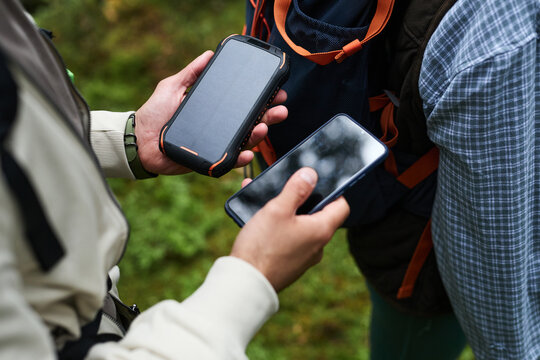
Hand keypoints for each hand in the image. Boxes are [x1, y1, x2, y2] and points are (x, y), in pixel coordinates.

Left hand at [134, 51, 287, 174]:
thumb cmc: (154, 114)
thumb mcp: (172, 87)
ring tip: (264, 127)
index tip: (276, 90)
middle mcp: (219, 127)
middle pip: (250, 122)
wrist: (137, 141)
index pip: (243, 104)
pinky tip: (247, 153)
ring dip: (258, 135)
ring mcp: (216, 145)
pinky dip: (240, 159)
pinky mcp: (209, 161)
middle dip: (269, 115)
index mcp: (214, 110)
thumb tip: (209, 53)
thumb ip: (190, 73)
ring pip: (244, 141)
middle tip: (280, 107)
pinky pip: (228, 162)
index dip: (261, 98)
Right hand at [231, 168, 349, 291]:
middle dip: (302, 200)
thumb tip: (311, 174)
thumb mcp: (278, 209)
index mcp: (321, 231)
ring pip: (300, 227)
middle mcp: (317, 246)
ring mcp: (304, 258)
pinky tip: (260, 222)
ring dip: (287, 213)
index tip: (321, 181)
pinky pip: (289, 240)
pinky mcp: (289, 265)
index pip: (342, 206)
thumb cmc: (262, 247)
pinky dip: (279, 228)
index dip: (335, 190)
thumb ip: (296, 189)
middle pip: (318, 215)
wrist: (245, 284)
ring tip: (267, 203)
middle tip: (287, 189)